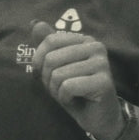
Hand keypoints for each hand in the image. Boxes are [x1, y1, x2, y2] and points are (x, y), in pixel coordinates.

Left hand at [30, 20, 124, 139]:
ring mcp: (102, 63)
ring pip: (58, 75)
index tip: (48, 74)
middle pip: (51, 59)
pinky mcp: (103, 81)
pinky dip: (64, 97)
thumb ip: (47, 45)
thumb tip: (35, 23)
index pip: (50, 40)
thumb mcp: (55, 67)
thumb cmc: (74, 90)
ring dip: (56, 90)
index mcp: (84, 40)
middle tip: (61, 87)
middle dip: (48, 79)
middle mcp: (96, 47)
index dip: (40, 61)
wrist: (95, 116)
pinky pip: (68, 87)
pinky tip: (76, 99)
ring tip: (69, 94)